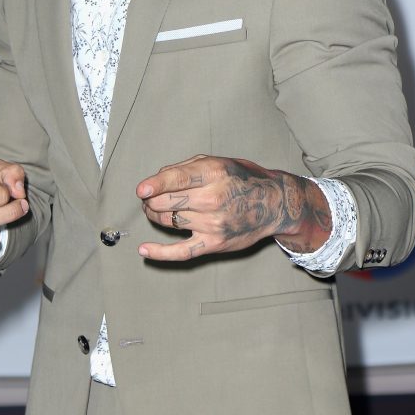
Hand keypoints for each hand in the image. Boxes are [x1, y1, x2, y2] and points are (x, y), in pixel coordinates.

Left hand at [136, 155, 330, 261]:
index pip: (175, 179)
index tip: (140, 190)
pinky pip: (181, 251)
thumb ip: (186, 167)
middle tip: (149, 197)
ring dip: (154, 215)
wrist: (273, 204)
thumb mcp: (218, 161)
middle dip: (150, 200)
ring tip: (154, 210)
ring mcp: (213, 223)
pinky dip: (160, 253)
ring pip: (168, 221)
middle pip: (166, 202)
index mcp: (213, 174)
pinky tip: (144, 250)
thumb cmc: (243, 179)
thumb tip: (156, 180)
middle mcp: (212, 198)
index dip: (153, 185)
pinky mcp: (214, 243)